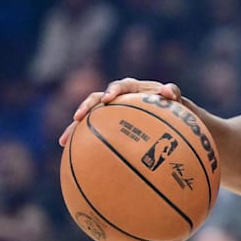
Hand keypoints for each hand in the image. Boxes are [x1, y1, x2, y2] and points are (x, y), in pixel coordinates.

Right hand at [59, 78, 183, 146]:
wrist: (170, 116)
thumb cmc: (174, 107)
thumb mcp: (177, 100)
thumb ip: (173, 93)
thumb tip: (168, 91)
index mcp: (133, 88)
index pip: (120, 86)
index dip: (113, 91)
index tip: (107, 100)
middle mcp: (118, 98)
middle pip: (96, 99)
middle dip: (86, 107)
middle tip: (78, 117)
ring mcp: (110, 112)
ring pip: (89, 117)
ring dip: (75, 127)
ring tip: (63, 140)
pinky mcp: (106, 125)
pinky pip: (91, 132)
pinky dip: (81, 141)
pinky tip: (71, 154)